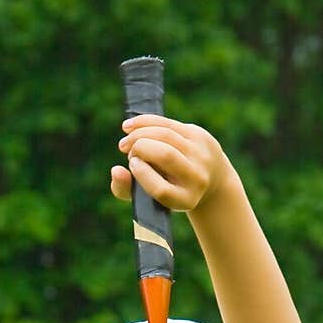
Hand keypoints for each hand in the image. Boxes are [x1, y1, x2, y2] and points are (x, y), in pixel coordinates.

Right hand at [111, 115, 234, 212]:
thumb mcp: (147, 196)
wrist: (207, 176)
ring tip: (126, 142)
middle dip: (139, 148)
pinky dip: (145, 122)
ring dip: (139, 134)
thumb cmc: (167, 188)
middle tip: (128, 153)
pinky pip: (168, 123)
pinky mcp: (199, 136)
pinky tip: (129, 126)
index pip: (161, 189)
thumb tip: (115, 170)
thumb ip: (125, 189)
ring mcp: (201, 155)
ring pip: (166, 135)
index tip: (132, 165)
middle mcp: (197, 178)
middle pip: (165, 155)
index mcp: (185, 200)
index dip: (142, 174)